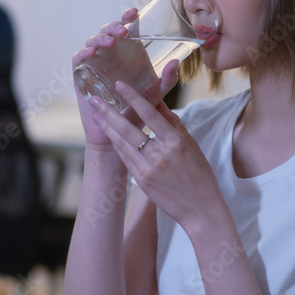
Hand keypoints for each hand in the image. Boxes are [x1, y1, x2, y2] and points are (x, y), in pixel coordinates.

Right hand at [72, 8, 179, 152]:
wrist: (118, 133)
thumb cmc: (137, 112)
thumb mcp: (156, 94)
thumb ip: (167, 80)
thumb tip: (175, 62)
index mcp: (128, 54)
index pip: (126, 28)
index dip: (127, 17)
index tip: (134, 12)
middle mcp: (110, 55)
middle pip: (108, 31)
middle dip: (114, 26)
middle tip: (123, 31)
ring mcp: (94, 63)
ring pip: (92, 41)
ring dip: (100, 38)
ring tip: (110, 42)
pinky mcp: (81, 75)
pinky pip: (77, 59)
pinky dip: (82, 53)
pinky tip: (91, 53)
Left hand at [88, 79, 222, 230]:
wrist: (200, 209)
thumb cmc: (200, 175)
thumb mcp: (192, 145)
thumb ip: (173, 123)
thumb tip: (158, 102)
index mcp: (176, 142)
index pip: (150, 114)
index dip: (133, 98)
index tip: (120, 85)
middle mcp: (160, 154)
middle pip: (128, 128)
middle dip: (109, 112)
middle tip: (94, 98)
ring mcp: (149, 169)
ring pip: (122, 143)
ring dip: (107, 127)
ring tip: (96, 114)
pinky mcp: (142, 180)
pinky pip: (125, 158)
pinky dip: (116, 144)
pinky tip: (109, 134)